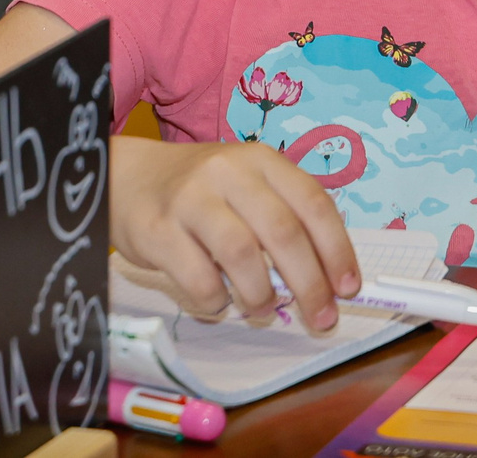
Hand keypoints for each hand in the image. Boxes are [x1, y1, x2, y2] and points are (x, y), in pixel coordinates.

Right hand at [111, 137, 361, 332]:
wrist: (128, 177)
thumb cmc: (201, 191)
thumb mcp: (246, 187)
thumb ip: (283, 220)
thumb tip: (327, 281)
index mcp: (261, 160)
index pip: (313, 203)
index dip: (337, 250)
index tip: (348, 288)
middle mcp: (228, 172)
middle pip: (283, 231)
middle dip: (310, 283)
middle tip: (321, 317)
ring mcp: (190, 199)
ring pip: (242, 253)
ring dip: (262, 294)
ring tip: (262, 308)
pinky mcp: (157, 230)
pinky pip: (198, 278)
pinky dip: (217, 300)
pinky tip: (219, 301)